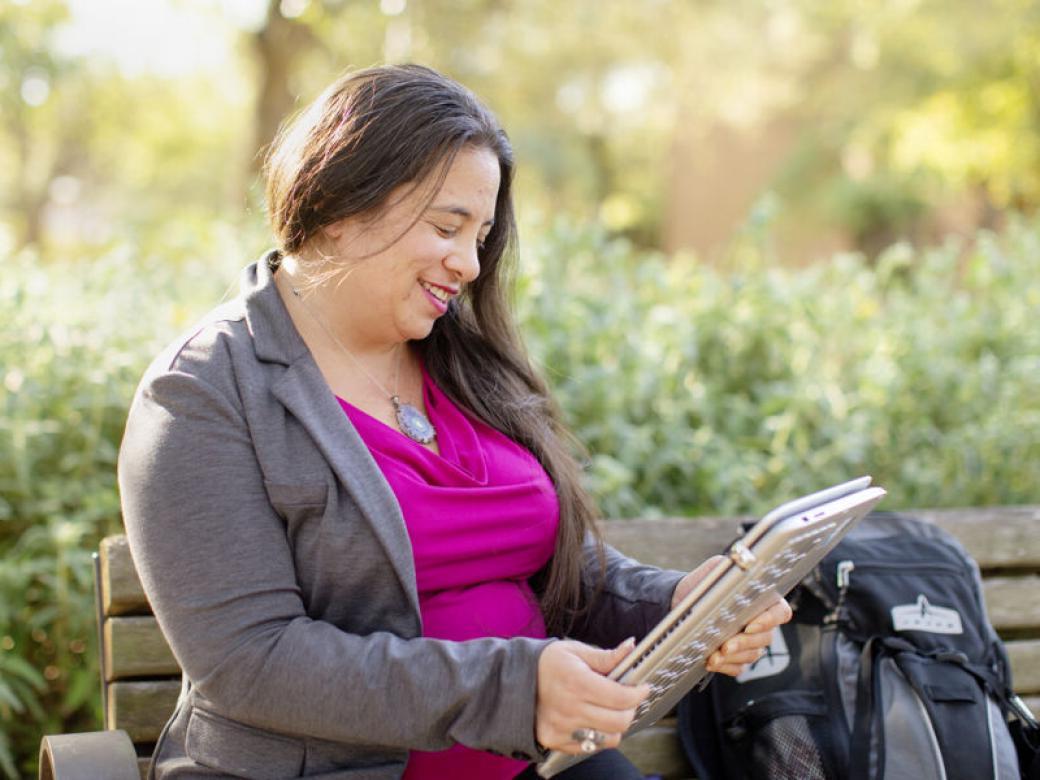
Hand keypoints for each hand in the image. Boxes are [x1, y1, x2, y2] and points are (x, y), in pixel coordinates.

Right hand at [535, 639, 649, 754]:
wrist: (513, 681)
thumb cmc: (546, 663)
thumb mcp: (575, 652)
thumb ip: (605, 656)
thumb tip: (631, 647)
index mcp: (577, 682)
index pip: (621, 697)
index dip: (638, 693)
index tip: (643, 688)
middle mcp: (571, 709)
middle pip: (619, 722)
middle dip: (631, 710)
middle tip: (628, 700)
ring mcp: (563, 728)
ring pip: (608, 739)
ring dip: (616, 726)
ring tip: (610, 711)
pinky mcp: (556, 741)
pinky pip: (590, 748)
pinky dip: (598, 736)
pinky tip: (592, 720)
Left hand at [671, 556, 792, 677]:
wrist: (680, 601)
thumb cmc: (702, 584)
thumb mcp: (715, 570)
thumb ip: (730, 569)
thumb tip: (738, 569)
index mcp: (762, 600)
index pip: (780, 612)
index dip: (769, 620)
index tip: (750, 626)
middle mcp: (761, 623)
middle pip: (765, 637)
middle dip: (744, 643)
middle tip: (726, 645)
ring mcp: (751, 642)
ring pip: (752, 654)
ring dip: (732, 657)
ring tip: (714, 655)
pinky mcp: (738, 658)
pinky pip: (739, 667)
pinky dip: (725, 666)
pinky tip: (711, 661)